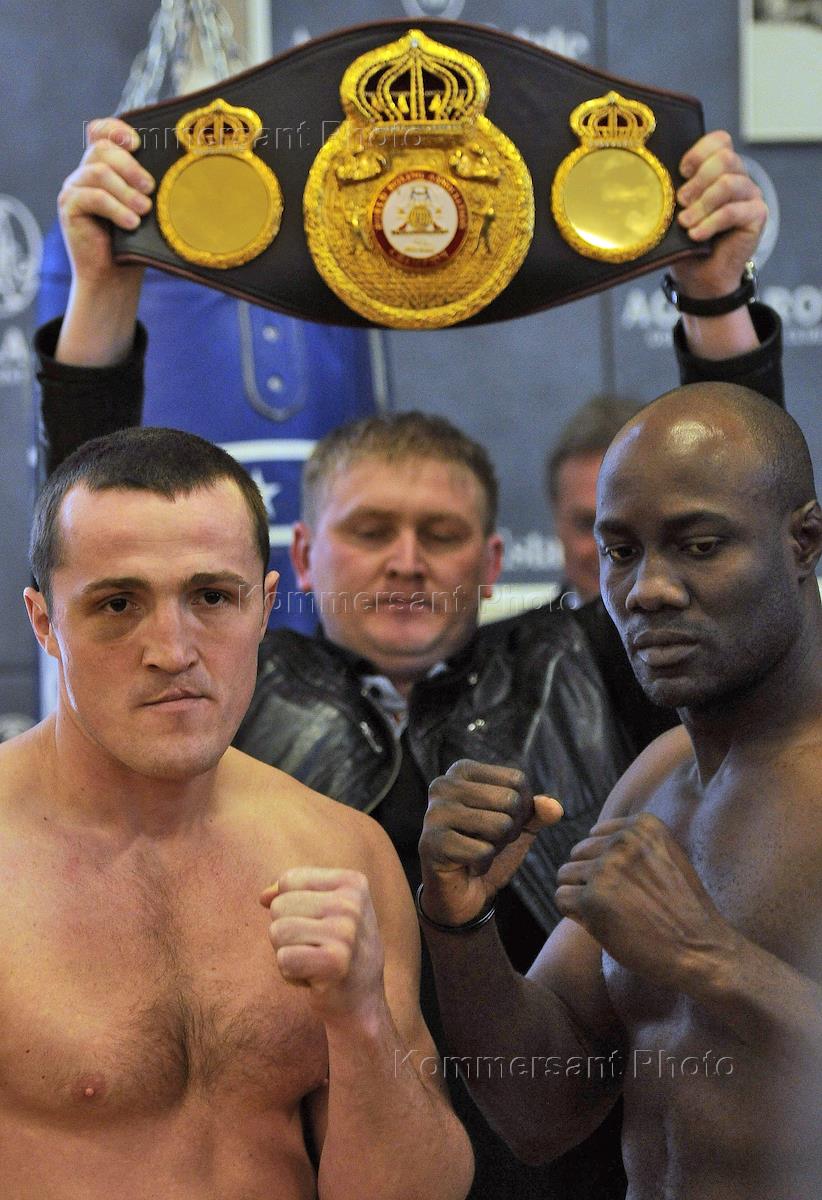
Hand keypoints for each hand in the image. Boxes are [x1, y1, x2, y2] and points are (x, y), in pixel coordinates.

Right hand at [58, 116, 153, 287]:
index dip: (116, 129)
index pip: (100, 131)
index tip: (138, 144)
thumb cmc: (133, 242)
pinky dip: (116, 208)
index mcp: (103, 166)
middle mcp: (85, 173)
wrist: (113, 276)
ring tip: (143, 211)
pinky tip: (131, 223)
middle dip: (130, 165)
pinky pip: (92, 197)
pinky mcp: (69, 206)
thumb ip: (147, 187)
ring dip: (126, 191)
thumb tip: (178, 171)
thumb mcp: (144, 209)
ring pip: (99, 172)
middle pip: (102, 148)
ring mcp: (74, 188)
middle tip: (150, 188)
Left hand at [260, 868, 386, 1023]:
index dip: (291, 906)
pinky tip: (313, 978)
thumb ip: (295, 895)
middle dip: (287, 931)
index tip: (318, 926)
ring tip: (313, 962)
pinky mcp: (335, 962)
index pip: (289, 879)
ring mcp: (346, 932)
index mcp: (353, 882)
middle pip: (280, 905)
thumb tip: (264, 896)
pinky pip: (284, 958)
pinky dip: (290, 974)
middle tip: (316, 948)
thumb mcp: (327, 912)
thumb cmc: (339, 951)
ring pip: (277, 931)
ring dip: (287, 953)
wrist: (362, 1002)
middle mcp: (352, 903)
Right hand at [419, 760, 562, 926]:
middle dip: (509, 830)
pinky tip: (466, 865)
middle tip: (487, 841)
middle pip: (510, 800)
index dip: (522, 809)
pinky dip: (483, 865)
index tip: (500, 823)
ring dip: (497, 847)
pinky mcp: (431, 842)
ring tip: (477, 850)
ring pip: (499, 825)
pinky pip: (483, 852)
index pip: (517, 780)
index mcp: (463, 770)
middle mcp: (444, 784)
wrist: (460, 893)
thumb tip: (555, 807)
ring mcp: (434, 812)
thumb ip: (538, 812)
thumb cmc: (486, 850)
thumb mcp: (518, 827)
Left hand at [555, 814, 732, 990]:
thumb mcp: (667, 856)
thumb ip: (633, 843)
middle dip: (591, 878)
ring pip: (565, 875)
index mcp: (643, 825)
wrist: (701, 950)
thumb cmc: (682, 908)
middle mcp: (623, 841)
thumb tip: (589, 837)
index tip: (630, 885)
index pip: (595, 836)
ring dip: (581, 896)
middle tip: (620, 904)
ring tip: (612, 914)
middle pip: (577, 854)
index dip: (606, 864)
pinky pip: (561, 898)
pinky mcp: (592, 900)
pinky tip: (601, 925)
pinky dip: (575, 914)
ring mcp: (606, 869)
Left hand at [672, 130, 766, 298]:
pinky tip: (696, 235)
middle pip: (726, 158)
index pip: (720, 141)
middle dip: (698, 180)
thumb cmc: (685, 242)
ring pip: (729, 183)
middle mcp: (739, 177)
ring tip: (686, 223)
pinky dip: (711, 223)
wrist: (699, 276)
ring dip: (702, 204)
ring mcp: (750, 195)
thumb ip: (673, 191)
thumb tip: (648, 179)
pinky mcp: (757, 215)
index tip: (681, 172)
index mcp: (720, 170)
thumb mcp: (675, 212)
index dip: (699, 152)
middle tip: (680, 202)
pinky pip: (734, 210)